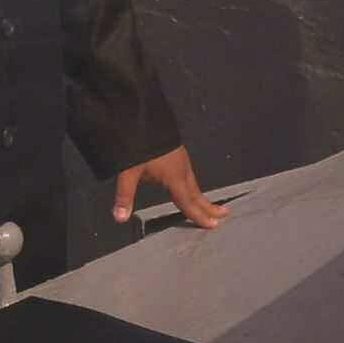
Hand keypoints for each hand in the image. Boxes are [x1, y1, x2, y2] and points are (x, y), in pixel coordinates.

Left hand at [112, 146, 226, 228]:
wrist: (144, 117)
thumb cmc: (139, 144)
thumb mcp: (128, 172)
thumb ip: (124, 196)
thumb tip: (119, 217)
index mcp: (174, 177)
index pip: (188, 202)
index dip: (199, 215)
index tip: (212, 225)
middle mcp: (182, 170)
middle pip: (197, 193)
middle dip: (209, 206)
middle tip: (224, 215)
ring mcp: (181, 160)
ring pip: (194, 183)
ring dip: (202, 196)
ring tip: (210, 205)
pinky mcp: (178, 153)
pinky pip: (189, 174)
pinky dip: (193, 185)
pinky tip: (189, 184)